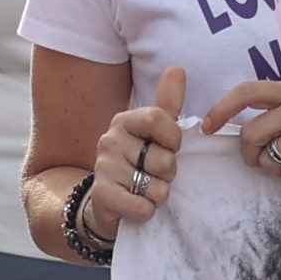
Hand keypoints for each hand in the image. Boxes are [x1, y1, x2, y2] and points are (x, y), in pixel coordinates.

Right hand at [75, 68, 189, 241]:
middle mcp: (109, 140)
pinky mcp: (103, 196)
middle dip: (168, 173)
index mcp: (124, 120)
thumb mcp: (154, 133)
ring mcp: (104, 168)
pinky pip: (143, 207)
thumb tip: (177, 68)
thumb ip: (167, 103)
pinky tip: (137, 205)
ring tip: (144, 189)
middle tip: (153, 174)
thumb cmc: (137, 163)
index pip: (159, 119)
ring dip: (158, 194)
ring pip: (157, 187)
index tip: (168, 147)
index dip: (173, 139)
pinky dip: (147, 211)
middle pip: (164, 158)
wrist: (107, 201)